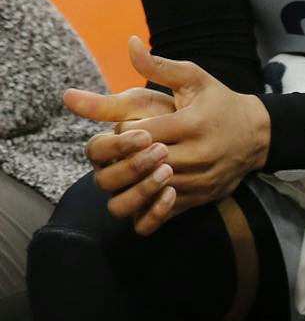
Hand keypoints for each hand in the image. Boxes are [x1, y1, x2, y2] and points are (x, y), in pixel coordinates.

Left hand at [68, 37, 268, 233]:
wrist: (258, 134)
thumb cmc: (219, 102)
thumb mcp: (194, 78)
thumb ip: (157, 65)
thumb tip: (130, 43)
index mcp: (192, 124)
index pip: (138, 134)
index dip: (123, 132)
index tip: (125, 126)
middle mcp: (197, 154)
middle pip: (139, 164)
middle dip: (123, 157)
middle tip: (121, 149)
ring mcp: (200, 180)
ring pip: (148, 190)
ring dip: (132, 180)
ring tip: (130, 167)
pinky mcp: (201, 198)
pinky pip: (162, 209)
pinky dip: (147, 201)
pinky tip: (145, 186)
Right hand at [69, 82, 178, 234]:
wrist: (219, 131)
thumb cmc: (176, 113)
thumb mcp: (148, 103)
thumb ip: (114, 101)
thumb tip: (68, 94)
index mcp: (110, 148)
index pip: (95, 151)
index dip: (117, 145)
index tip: (146, 135)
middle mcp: (116, 174)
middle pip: (104, 181)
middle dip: (131, 167)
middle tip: (162, 151)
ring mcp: (133, 195)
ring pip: (119, 207)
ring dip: (140, 191)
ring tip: (168, 172)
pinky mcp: (154, 211)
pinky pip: (143, 226)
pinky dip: (154, 214)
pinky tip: (172, 194)